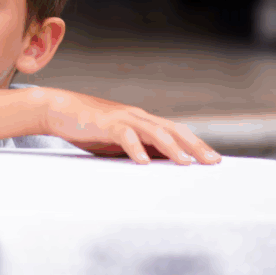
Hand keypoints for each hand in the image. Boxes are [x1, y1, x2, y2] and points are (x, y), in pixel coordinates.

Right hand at [38, 88, 220, 165]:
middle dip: (194, 146)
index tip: (214, 159)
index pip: (176, 131)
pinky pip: (124, 134)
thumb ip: (139, 148)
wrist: (61, 109)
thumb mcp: (119, 141)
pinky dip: (135, 147)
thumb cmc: (91, 128)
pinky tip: (143, 161)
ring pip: (153, 130)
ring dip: (171, 147)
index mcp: (143, 121)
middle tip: (211, 161)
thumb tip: (159, 165)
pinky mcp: (105, 123)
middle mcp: (138, 117)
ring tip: (184, 162)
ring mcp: (123, 118)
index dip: (196, 144)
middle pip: (173, 129)